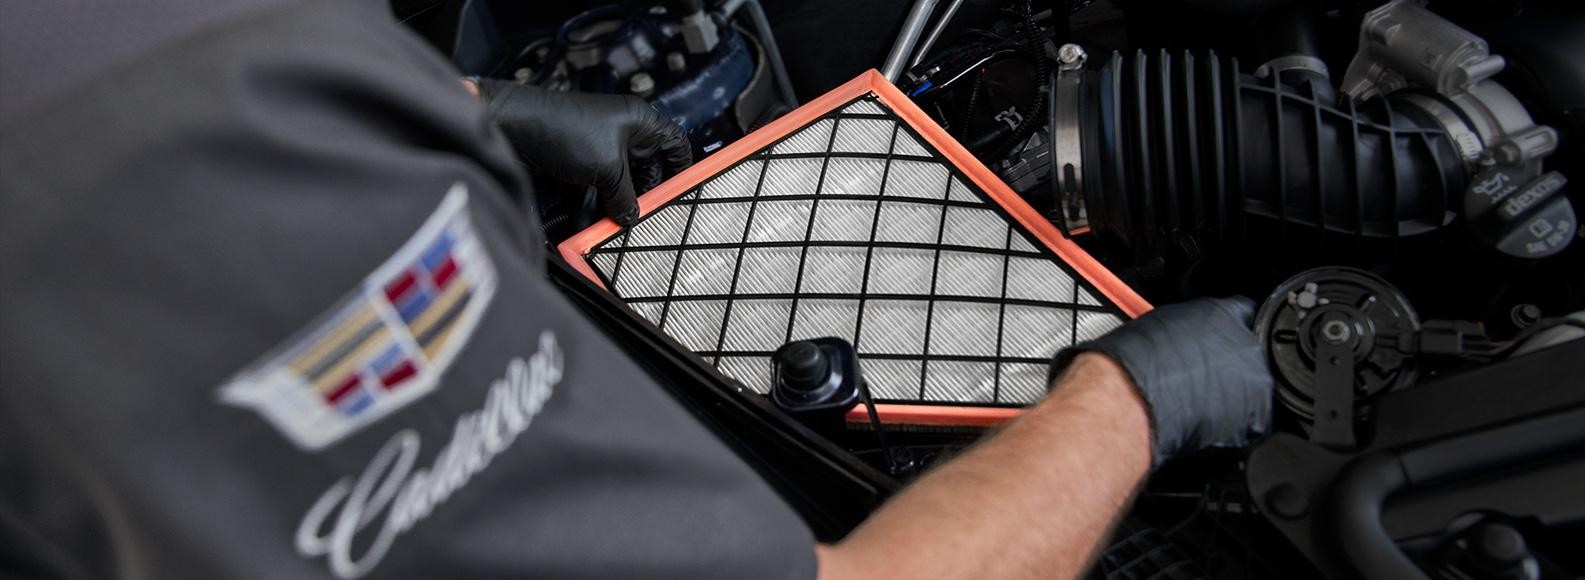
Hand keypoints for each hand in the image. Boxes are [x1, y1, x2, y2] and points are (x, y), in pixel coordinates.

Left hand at [476, 79, 691, 225]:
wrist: (512, 128)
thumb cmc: (561, 129)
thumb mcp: (606, 168)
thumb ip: (625, 197)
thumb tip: (631, 217)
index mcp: (639, 121)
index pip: (675, 143)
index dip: (682, 168)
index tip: (684, 194)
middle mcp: (623, 132)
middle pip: (649, 167)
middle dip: (648, 193)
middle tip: (650, 217)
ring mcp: (600, 147)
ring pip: (623, 181)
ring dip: (622, 202)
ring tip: (623, 224)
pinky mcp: (580, 162)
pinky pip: (599, 187)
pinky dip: (599, 204)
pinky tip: (598, 222)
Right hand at [1051, 296, 1273, 465]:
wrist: (1132, 401)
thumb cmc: (1135, 365)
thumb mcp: (1160, 325)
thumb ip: (1187, 328)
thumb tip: (1187, 335)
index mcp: (1224, 315)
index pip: (1242, 312)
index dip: (1228, 328)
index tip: (1220, 339)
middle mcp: (1245, 345)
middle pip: (1249, 352)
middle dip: (1231, 364)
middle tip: (1201, 376)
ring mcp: (1255, 383)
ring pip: (1253, 387)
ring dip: (1234, 394)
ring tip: (1198, 402)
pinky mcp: (1255, 420)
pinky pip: (1252, 421)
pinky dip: (1234, 423)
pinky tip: (1205, 420)